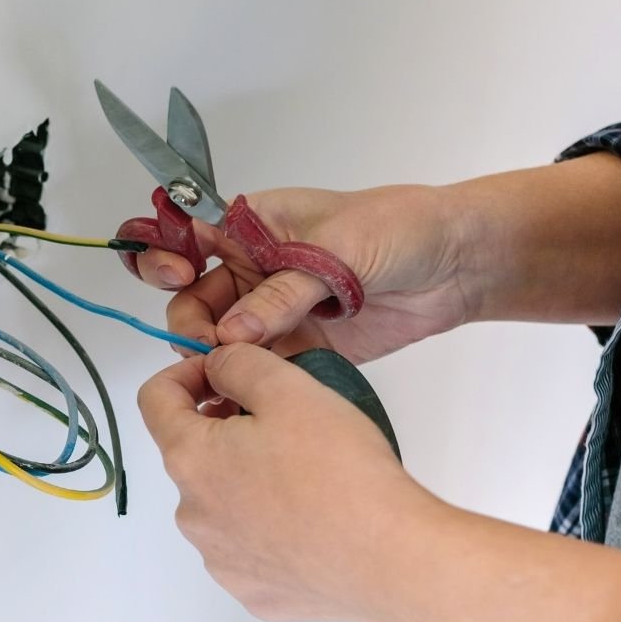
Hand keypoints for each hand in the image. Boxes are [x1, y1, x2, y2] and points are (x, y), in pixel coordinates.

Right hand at [125, 184, 477, 362]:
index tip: (178, 275)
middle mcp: (252, 268)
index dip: (164, 254)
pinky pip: (255, 367)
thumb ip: (283, 292)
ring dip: (215, 358)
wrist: (456, 264)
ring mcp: (272, 310)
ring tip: (232, 374)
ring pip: (218, 339)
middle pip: (192, 299)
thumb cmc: (399, 228)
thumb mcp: (336, 249)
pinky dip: (244, 382)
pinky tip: (244, 396)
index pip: (184, 234)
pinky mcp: (296, 347)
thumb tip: (232, 334)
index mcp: (251, 224)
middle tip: (211, 347)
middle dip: (191, 322)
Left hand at [137, 343, 432, 621]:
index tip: (222, 371)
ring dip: (249, 481)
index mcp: (190, 459)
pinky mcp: (253, 593)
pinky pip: (251, 549)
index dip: (187, 373)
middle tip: (284, 423)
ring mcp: (220, 560)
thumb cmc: (342, 474)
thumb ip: (239, 363)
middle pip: (193, 455)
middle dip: (227, 431)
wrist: (391, 562)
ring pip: (223, 504)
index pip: (156, 400)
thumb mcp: (290, 388)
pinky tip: (313, 522)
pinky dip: (271, 530)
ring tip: (307, 475)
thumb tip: (216, 366)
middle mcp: (193, 515)